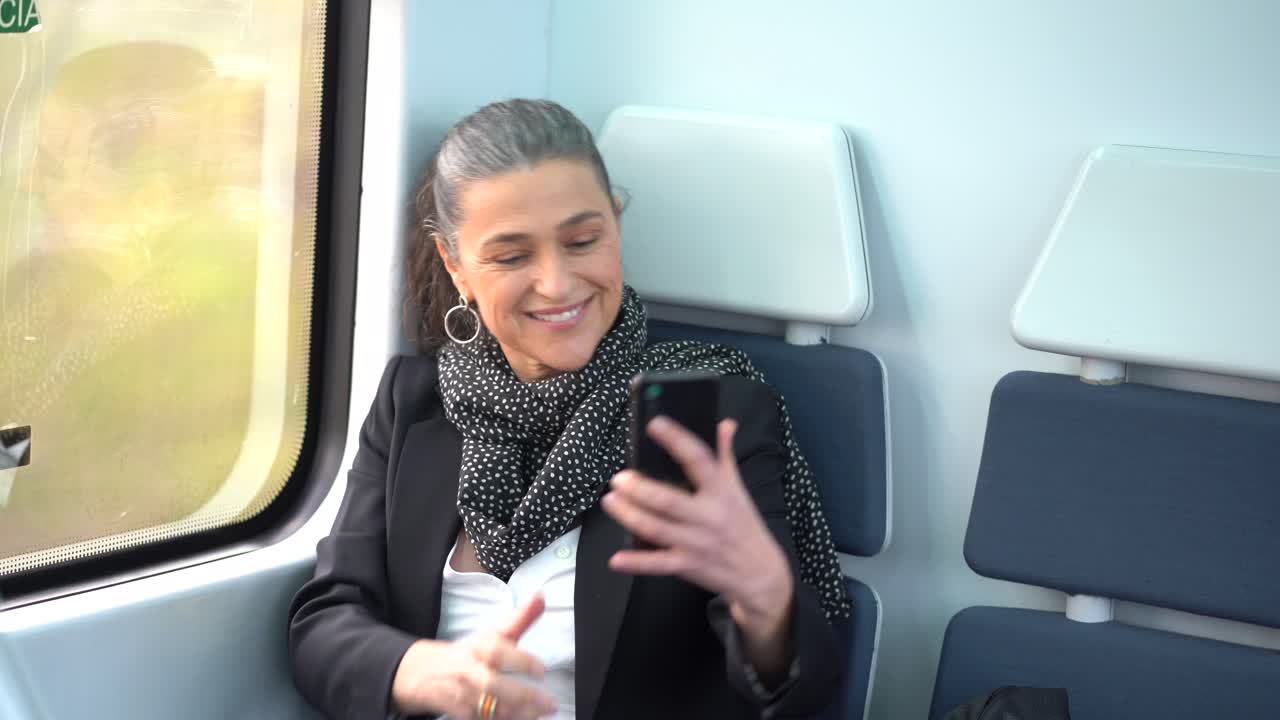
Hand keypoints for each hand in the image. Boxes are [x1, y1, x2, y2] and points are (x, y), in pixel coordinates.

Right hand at [391, 594, 558, 719]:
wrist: (420, 673)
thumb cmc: (467, 653)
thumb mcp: (491, 634)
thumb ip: (518, 619)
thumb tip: (541, 597)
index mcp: (478, 647)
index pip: (496, 650)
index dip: (519, 660)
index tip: (542, 669)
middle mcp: (468, 670)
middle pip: (490, 683)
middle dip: (520, 694)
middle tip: (548, 702)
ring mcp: (461, 694)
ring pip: (486, 708)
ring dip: (514, 714)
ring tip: (540, 715)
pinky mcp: (456, 713)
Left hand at [601, 417, 794, 676]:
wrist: (760, 573)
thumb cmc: (745, 526)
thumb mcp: (739, 489)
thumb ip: (726, 456)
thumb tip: (726, 424)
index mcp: (722, 492)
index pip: (699, 460)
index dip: (677, 440)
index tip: (655, 424)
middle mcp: (708, 516)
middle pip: (669, 501)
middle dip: (640, 489)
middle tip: (618, 477)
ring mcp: (696, 543)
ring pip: (657, 529)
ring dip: (629, 515)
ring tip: (610, 500)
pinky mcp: (687, 565)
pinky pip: (658, 564)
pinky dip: (636, 563)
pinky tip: (616, 559)